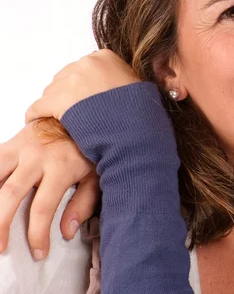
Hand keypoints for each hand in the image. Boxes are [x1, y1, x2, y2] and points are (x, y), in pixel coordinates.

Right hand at [0, 118, 98, 258]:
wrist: (82, 111)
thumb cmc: (88, 146)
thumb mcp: (96, 174)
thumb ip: (83, 202)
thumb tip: (67, 231)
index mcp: (60, 168)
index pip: (42, 208)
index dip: (37, 235)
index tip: (39, 252)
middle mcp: (37, 158)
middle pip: (9, 195)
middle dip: (0, 226)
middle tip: (2, 247)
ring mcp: (21, 148)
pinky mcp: (11, 142)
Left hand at [26, 49, 140, 122]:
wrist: (133, 127)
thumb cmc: (139, 109)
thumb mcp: (138, 84)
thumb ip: (122, 77)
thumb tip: (122, 82)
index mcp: (105, 57)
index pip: (86, 67)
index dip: (85, 84)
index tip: (87, 96)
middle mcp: (85, 64)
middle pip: (67, 77)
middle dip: (69, 93)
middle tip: (75, 110)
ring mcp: (69, 81)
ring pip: (52, 91)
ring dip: (55, 104)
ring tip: (62, 119)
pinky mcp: (55, 100)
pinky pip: (38, 107)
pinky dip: (38, 115)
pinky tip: (39, 121)